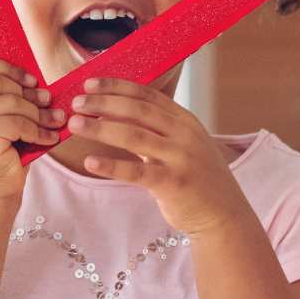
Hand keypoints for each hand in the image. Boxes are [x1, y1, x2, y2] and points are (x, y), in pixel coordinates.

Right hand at [0, 58, 67, 204]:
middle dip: (28, 92)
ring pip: (10, 102)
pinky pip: (17, 123)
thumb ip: (6, 101)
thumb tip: (39, 83)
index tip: (32, 82)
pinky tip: (48, 138)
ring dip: (38, 113)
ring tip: (53, 123)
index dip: (10, 69)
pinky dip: (38, 130)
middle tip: (49, 102)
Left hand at [66, 78, 251, 234]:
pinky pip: (137, 172)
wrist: (224, 215)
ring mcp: (180, 158)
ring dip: (100, 128)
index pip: (146, 96)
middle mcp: (184, 135)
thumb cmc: (196, 177)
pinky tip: (90, 162)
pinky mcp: (173, 184)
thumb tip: (111, 112)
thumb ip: (156, 129)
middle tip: (76, 102)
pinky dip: (111, 166)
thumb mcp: (182, 144)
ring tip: (74, 124)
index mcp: (184, 120)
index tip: (89, 84)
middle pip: (137, 111)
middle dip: (104, 103)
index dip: (116, 87)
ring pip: (134, 136)